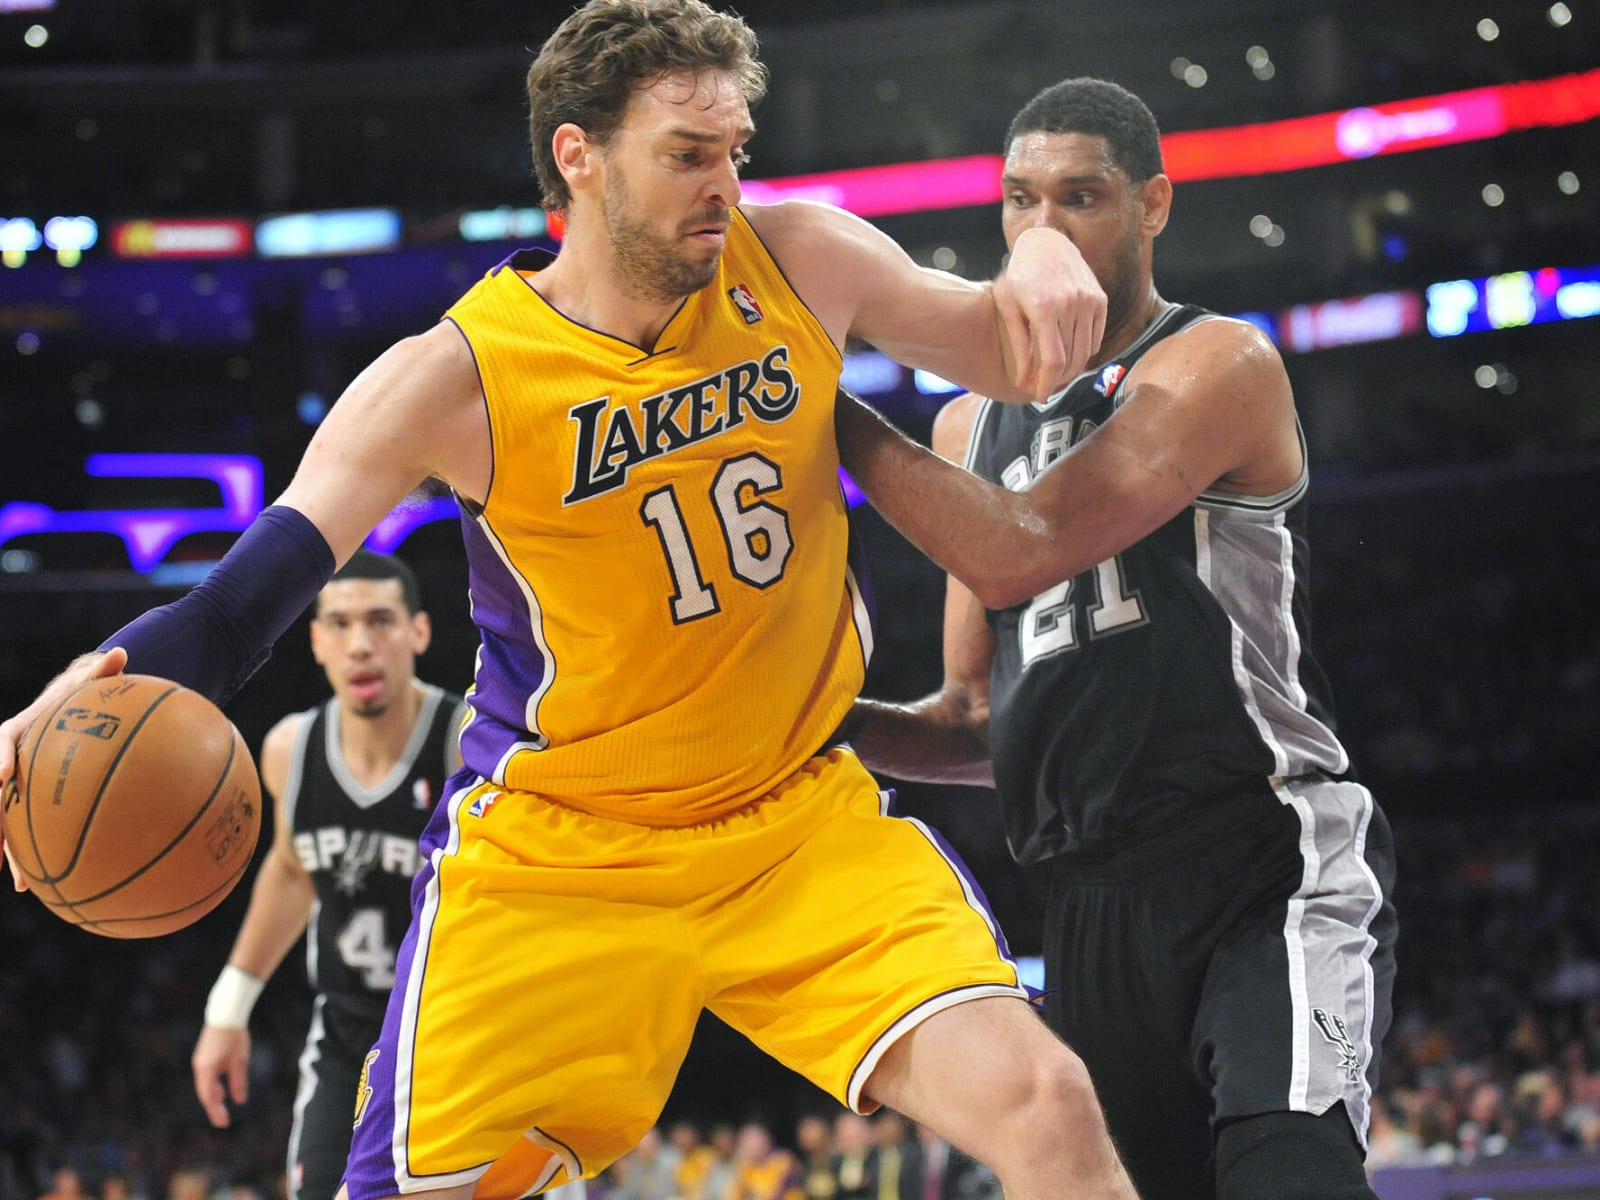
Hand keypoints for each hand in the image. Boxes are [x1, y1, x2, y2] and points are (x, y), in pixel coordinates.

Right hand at [0, 646, 128, 891]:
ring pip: (4, 820)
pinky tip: (36, 888)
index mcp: (19, 731)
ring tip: (19, 880)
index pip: (0, 741)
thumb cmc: (82, 695)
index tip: (2, 777)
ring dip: (6, 850)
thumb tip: (121, 652)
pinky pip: (24, 832)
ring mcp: (16, 787)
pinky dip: (28, 859)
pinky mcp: (29, 805)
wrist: (71, 712)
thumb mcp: (89, 681)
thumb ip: (101, 671)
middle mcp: (9, 761)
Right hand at [192, 1023, 252, 1127]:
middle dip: (214, 1108)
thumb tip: (239, 1101)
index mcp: (206, 1069)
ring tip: (221, 1107)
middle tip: (222, 1122)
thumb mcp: (240, 1061)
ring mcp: (200, 1062)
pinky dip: (213, 1086)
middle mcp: (199, 1067)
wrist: (226, 1015)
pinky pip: (207, 1077)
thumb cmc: (234, 1036)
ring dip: (213, 1097)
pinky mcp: (203, 1057)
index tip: (223, 1124)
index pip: (209, 1097)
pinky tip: (221, 1091)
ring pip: (205, 1085)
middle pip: (205, 1093)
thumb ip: (238, 1081)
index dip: (216, 1112)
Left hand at [995, 227, 1106, 401]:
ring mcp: (1089, 300)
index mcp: (1045, 307)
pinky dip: (1084, 352)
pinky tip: (1068, 355)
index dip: (1047, 384)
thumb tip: (1024, 382)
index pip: (1053, 360)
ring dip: (1070, 370)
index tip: (1039, 396)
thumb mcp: (1009, 308)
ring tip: (1053, 375)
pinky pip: (1095, 338)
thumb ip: (1019, 346)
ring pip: (1085, 352)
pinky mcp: (1100, 299)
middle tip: (1042, 388)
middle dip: (1056, 380)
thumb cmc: (1020, 276)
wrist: (1046, 242)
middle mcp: (1071, 303)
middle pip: (1070, 359)